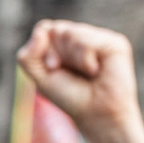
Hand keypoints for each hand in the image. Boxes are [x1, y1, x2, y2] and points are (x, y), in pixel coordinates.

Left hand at [16, 21, 143, 142]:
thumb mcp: (40, 78)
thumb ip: (28, 56)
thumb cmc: (70, 97)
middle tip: (68, 72)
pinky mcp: (114, 43)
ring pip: (70, 33)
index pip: (44, 29)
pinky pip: (88, 40)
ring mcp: (98, 38)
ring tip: (86, 72)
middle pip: (56, 30)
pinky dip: (85, 59)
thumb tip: (41, 30)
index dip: (42, 48)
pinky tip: (95, 71)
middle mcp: (81, 37)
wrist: (95, 113)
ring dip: (71, 58)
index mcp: (64, 43)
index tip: (51, 68)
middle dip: (56, 54)